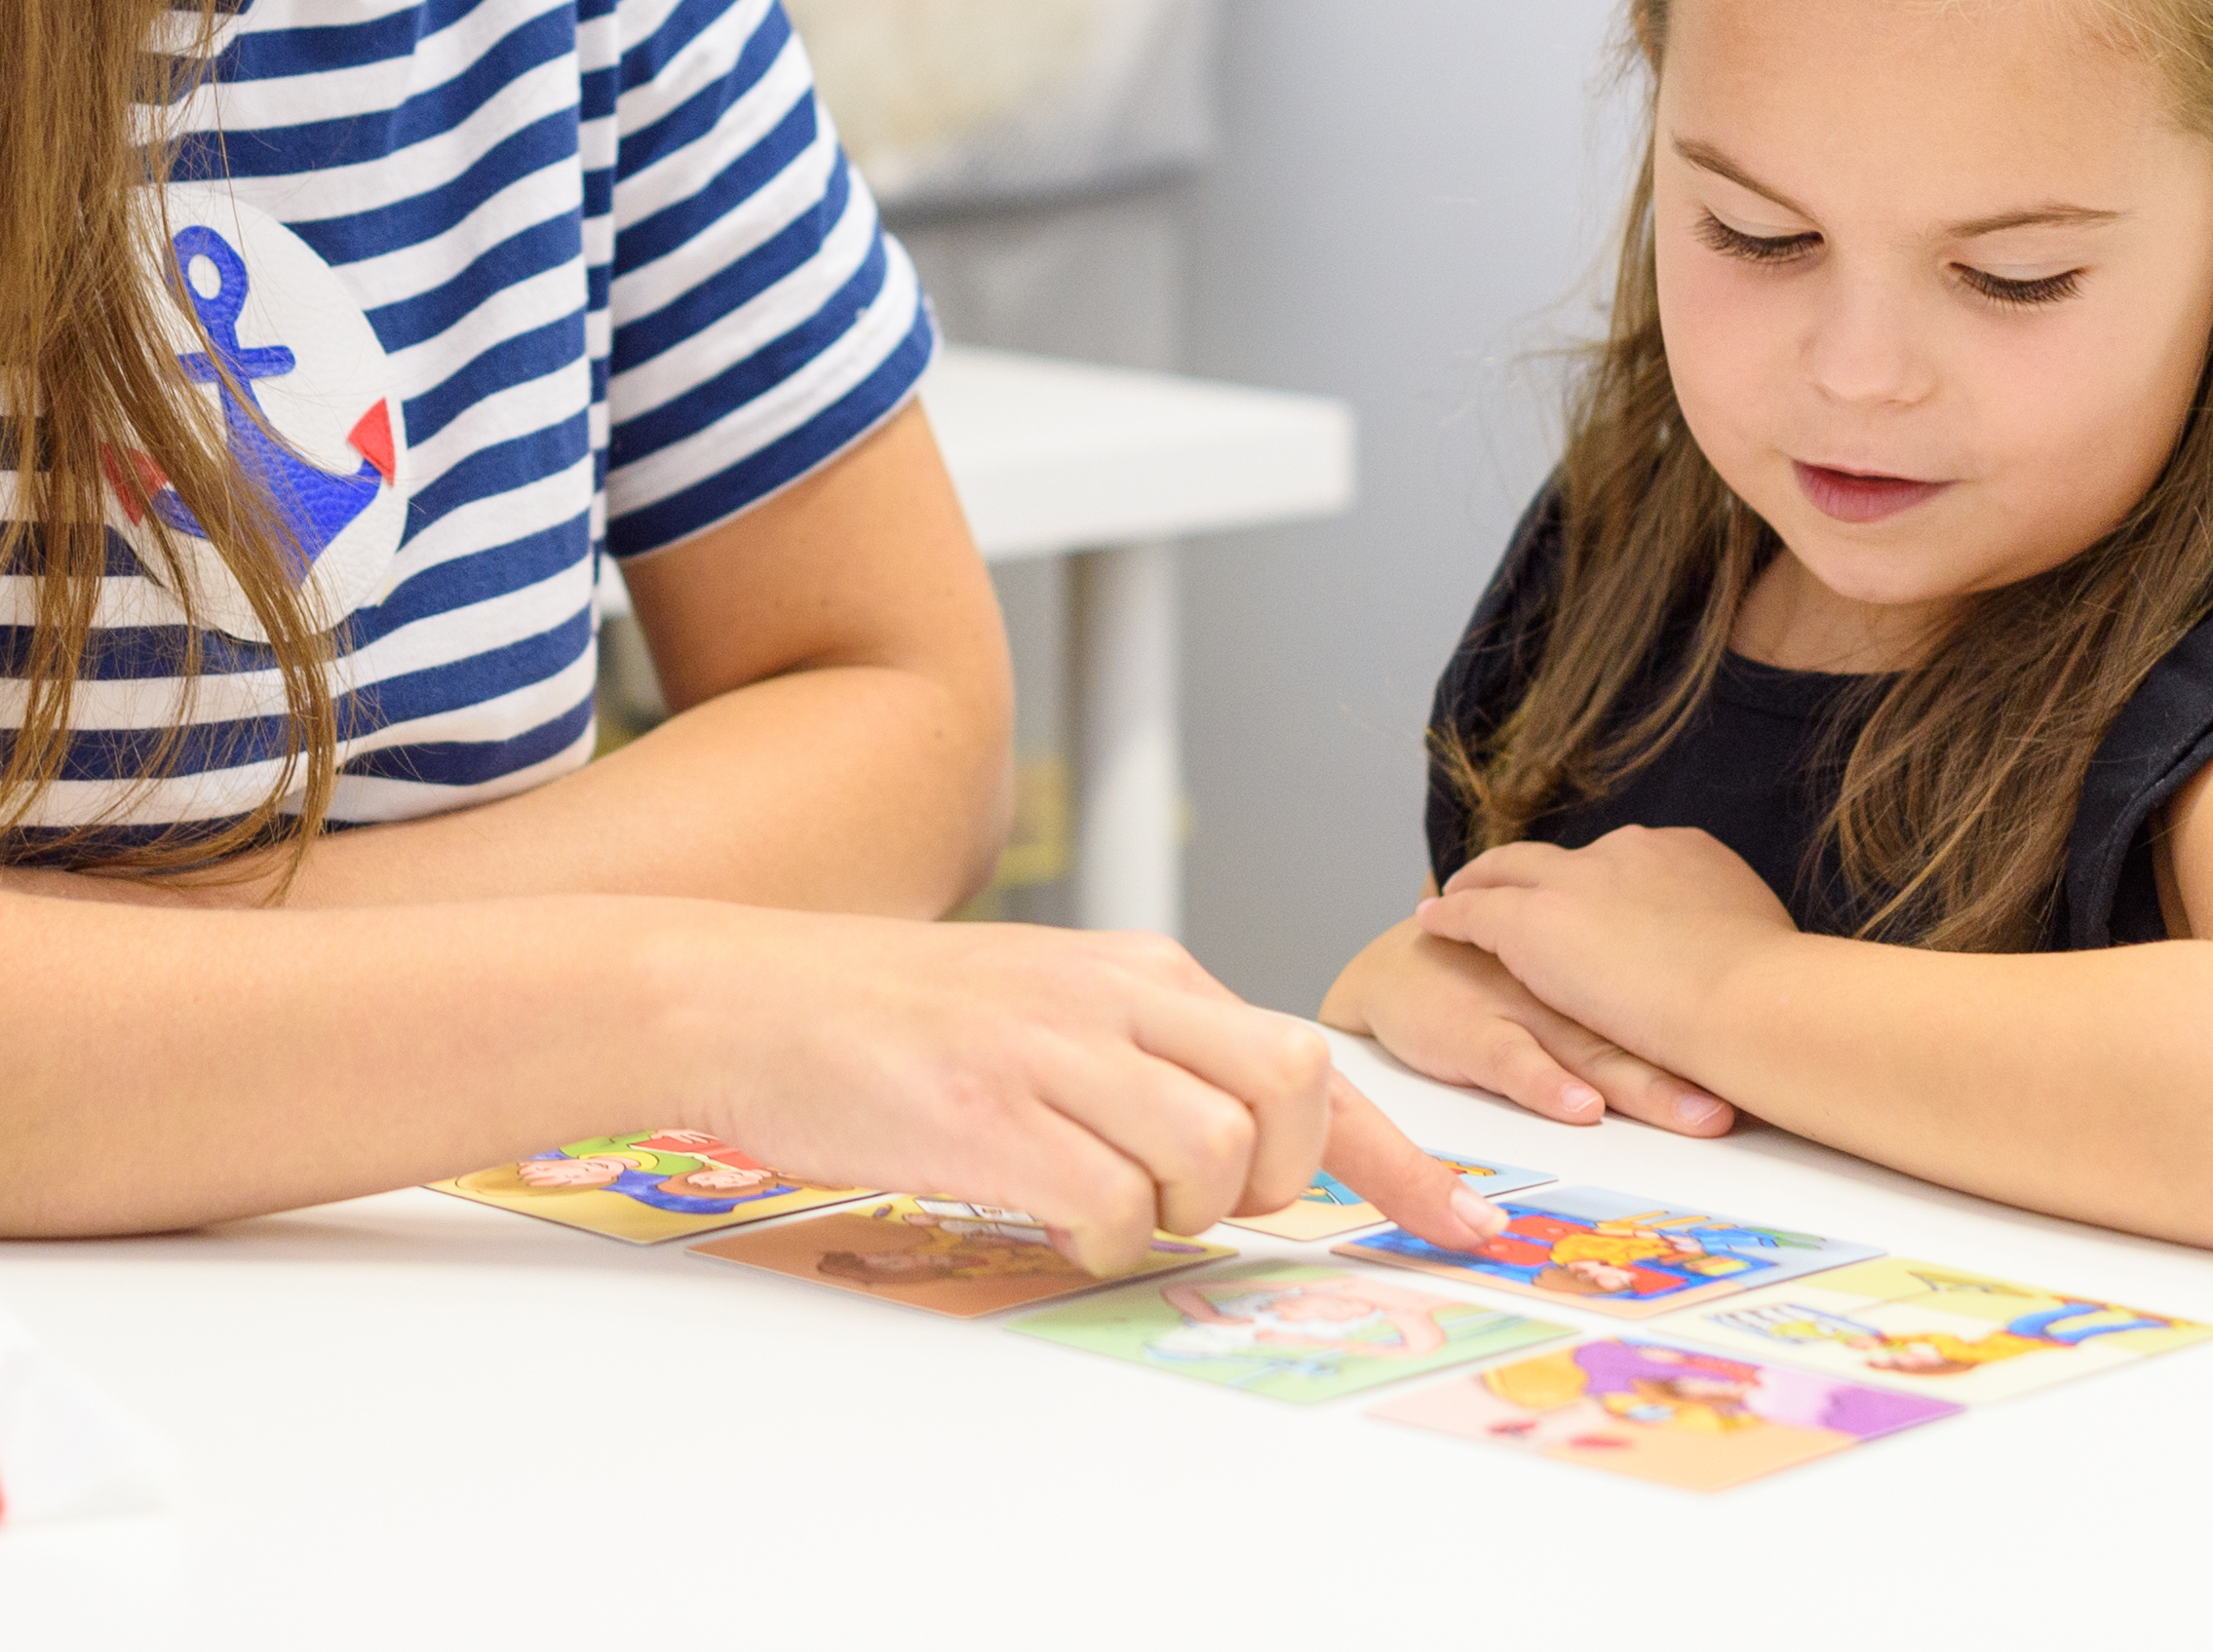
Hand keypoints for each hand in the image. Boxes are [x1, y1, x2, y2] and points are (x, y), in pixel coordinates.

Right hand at [675, 913, 1512, 1277]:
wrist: (744, 996)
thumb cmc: (887, 1019)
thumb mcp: (1042, 1003)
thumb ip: (1144, 1053)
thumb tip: (1243, 1143)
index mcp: (1138, 971)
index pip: (1310, 1059)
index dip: (1404, 1158)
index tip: (1468, 1224)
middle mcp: (1112, 998)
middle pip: (1290, 1092)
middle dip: (1276, 1180)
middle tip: (1203, 1205)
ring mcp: (1049, 1051)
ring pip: (1210, 1158)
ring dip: (1179, 1215)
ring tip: (1099, 1203)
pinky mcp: (987, 1112)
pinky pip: (1108, 1205)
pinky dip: (1098, 1240)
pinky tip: (1042, 1217)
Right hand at [1326, 913, 1732, 1133]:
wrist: (1398, 971)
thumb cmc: (1501, 983)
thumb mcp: (1579, 982)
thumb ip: (1647, 993)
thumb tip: (1749, 1035)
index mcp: (1604, 961)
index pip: (1680, 992)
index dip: (1738, 1028)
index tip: (1801, 1065)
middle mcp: (1572, 982)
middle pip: (1652, 1021)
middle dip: (1709, 1062)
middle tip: (1766, 1100)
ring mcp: (1521, 1004)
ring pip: (1593, 1046)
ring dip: (1648, 1085)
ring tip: (1700, 1119)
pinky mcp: (1469, 1033)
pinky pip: (1512, 1061)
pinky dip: (1547, 1084)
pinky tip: (1579, 1107)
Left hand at [1410, 826, 1798, 1071]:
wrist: (1746, 1000)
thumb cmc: (1774, 994)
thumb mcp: (1764, 947)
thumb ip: (1734, 942)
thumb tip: (1742, 958)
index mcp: (1685, 855)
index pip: (1630, 864)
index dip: (1604, 882)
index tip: (1593, 899)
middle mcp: (1625, 853)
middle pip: (1564, 858)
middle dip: (1537, 874)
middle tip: (1511, 887)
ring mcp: (1574, 881)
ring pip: (1507, 872)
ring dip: (1481, 884)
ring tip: (1456, 896)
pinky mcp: (1531, 919)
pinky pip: (1474, 911)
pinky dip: (1451, 915)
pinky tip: (1432, 923)